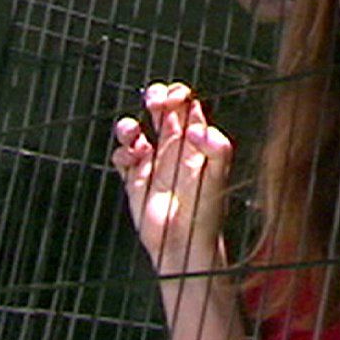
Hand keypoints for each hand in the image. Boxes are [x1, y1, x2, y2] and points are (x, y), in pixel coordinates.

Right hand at [111, 82, 233, 275]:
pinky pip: (121, 157)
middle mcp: (174, 148)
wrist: (185, 244)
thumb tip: (196, 128)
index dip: (179, 94)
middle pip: (161, 109)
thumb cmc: (207, 211)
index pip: (188, 105)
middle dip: (155, 98)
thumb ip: (217, 148)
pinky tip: (130, 161)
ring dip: (129, 126)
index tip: (174, 99)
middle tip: (154, 104)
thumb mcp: (219, 176)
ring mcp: (153, 163)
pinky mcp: (135, 180)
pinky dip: (120, 153)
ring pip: (135, 131)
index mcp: (196, 142)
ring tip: (134, 135)